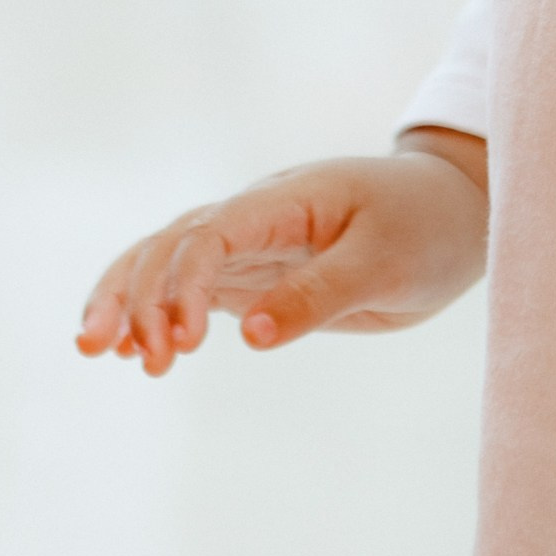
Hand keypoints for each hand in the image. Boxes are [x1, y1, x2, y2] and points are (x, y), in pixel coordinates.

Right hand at [77, 133, 488, 377]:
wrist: (454, 212)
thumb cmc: (427, 228)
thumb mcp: (385, 264)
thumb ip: (318, 295)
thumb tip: (247, 335)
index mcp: (285, 201)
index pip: (211, 233)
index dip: (183, 284)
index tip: (183, 343)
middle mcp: (256, 216)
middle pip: (170, 244)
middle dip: (132, 293)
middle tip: (111, 355)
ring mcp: (251, 244)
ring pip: (168, 261)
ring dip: (130, 301)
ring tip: (100, 354)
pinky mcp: (256, 274)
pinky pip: (192, 287)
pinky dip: (156, 313)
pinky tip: (133, 351)